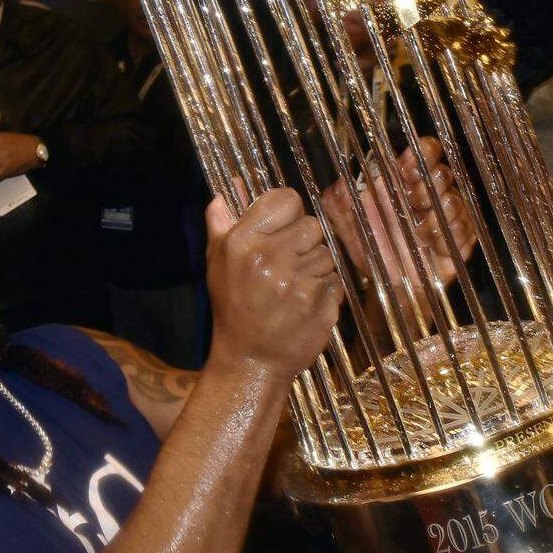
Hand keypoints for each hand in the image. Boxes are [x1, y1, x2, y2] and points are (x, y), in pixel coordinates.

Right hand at [204, 188, 340, 381]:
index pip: (286, 199)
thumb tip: (225, 192)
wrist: (251, 360)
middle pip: (312, 225)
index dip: (289, 213)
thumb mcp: (217, 262)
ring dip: (315, 268)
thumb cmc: (234, 308)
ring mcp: (298, 281)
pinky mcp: (320, 302)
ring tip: (293, 287)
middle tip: (288, 264)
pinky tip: (305, 303)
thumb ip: (221, 223)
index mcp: (243, 241)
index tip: (283, 229)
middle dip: (303, 243)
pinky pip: (335, 279)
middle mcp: (270, 257)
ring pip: (326, 253)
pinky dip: (325, 290)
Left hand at [321, 138, 476, 317]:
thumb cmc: (371, 247)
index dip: (421, 153)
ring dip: (437, 214)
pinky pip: (464, 228)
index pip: (424, 151)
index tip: (406, 168)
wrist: (389, 285)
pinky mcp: (460, 238)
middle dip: (427, 184)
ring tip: (418, 231)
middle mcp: (428, 193)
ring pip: (454, 200)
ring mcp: (447, 215)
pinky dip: (447, 235)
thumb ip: (338, 205)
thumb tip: (339, 186)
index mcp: (403, 181)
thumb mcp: (347, 227)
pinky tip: (430, 244)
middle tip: (412, 199)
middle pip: (442, 172)